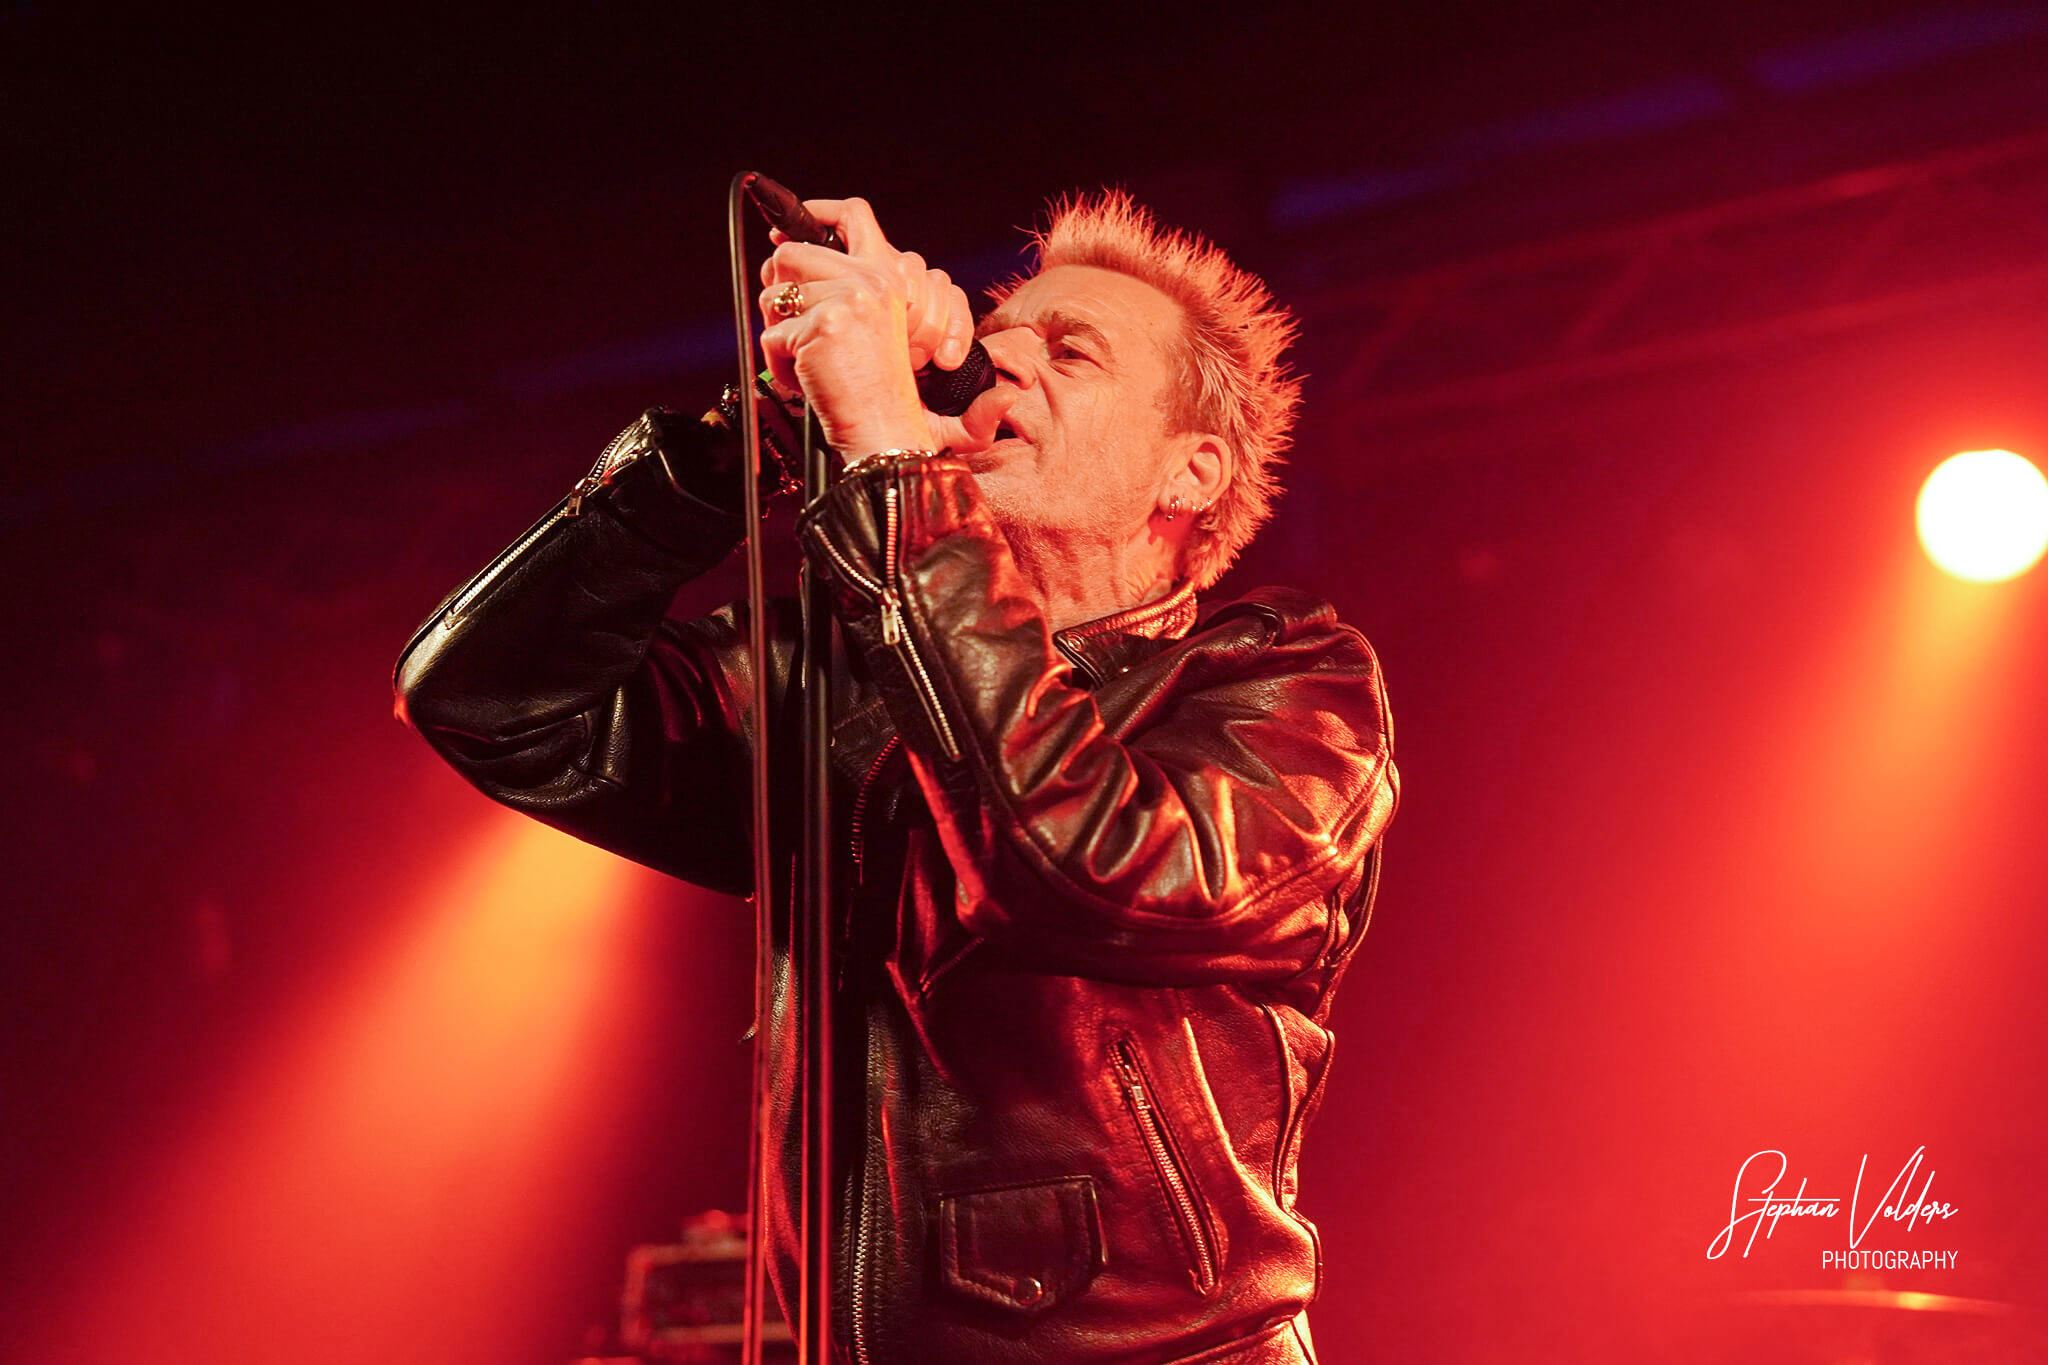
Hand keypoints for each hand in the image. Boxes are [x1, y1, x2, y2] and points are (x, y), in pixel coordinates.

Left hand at [759, 197, 979, 460]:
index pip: (852, 214)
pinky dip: (779, 366)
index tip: (783, 231)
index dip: (813, 213)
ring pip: (772, 297)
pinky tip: (808, 380)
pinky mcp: (822, 325)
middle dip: (777, 293)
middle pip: (789, 256)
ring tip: (809, 362)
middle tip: (794, 328)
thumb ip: (833, 285)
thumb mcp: (863, 322)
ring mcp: (847, 299)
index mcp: (883, 275)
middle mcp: (868, 280)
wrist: (885, 428)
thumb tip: (778, 254)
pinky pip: (770, 337)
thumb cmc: (871, 387)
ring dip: (779, 335)